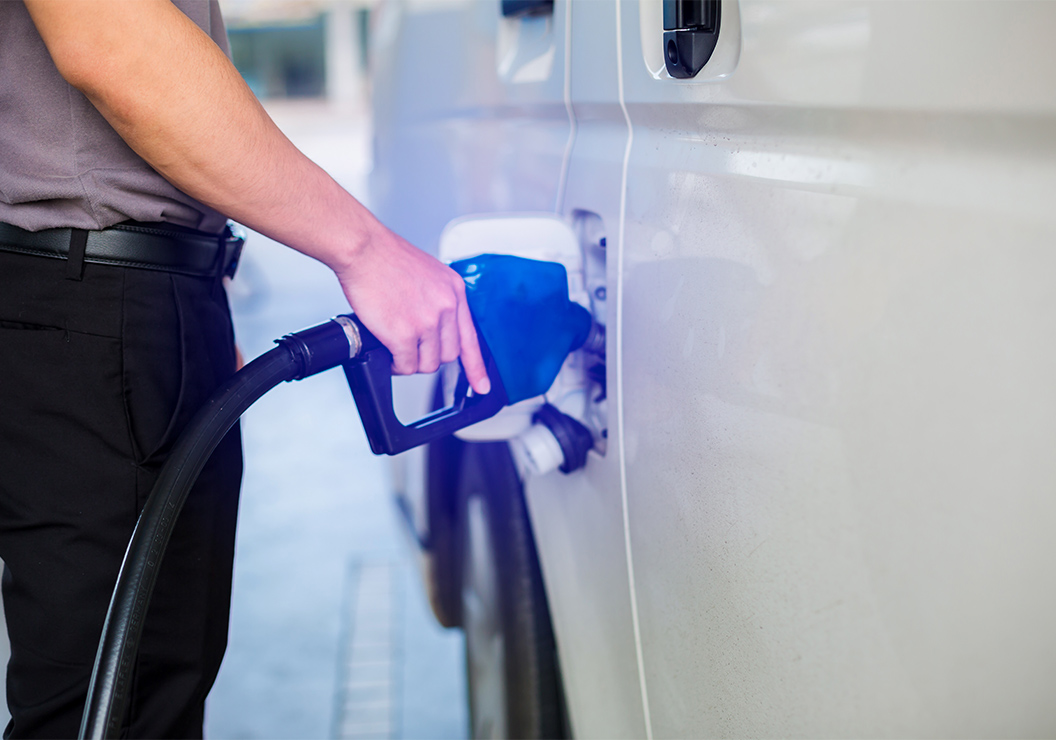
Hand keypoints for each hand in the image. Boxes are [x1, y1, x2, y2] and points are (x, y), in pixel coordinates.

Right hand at [333, 227, 490, 394]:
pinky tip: (389, 356)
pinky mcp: (404, 334)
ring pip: (427, 364)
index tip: (482, 385)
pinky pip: (406, 365)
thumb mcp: (429, 273)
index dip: (476, 366)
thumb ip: (438, 299)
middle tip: (412, 350)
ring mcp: (427, 322)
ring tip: (397, 351)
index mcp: (454, 291)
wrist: (363, 249)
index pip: (470, 338)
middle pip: (448, 355)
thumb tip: (434, 324)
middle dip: (429, 357)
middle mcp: (446, 307)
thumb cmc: (386, 257)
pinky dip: (397, 366)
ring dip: (411, 363)